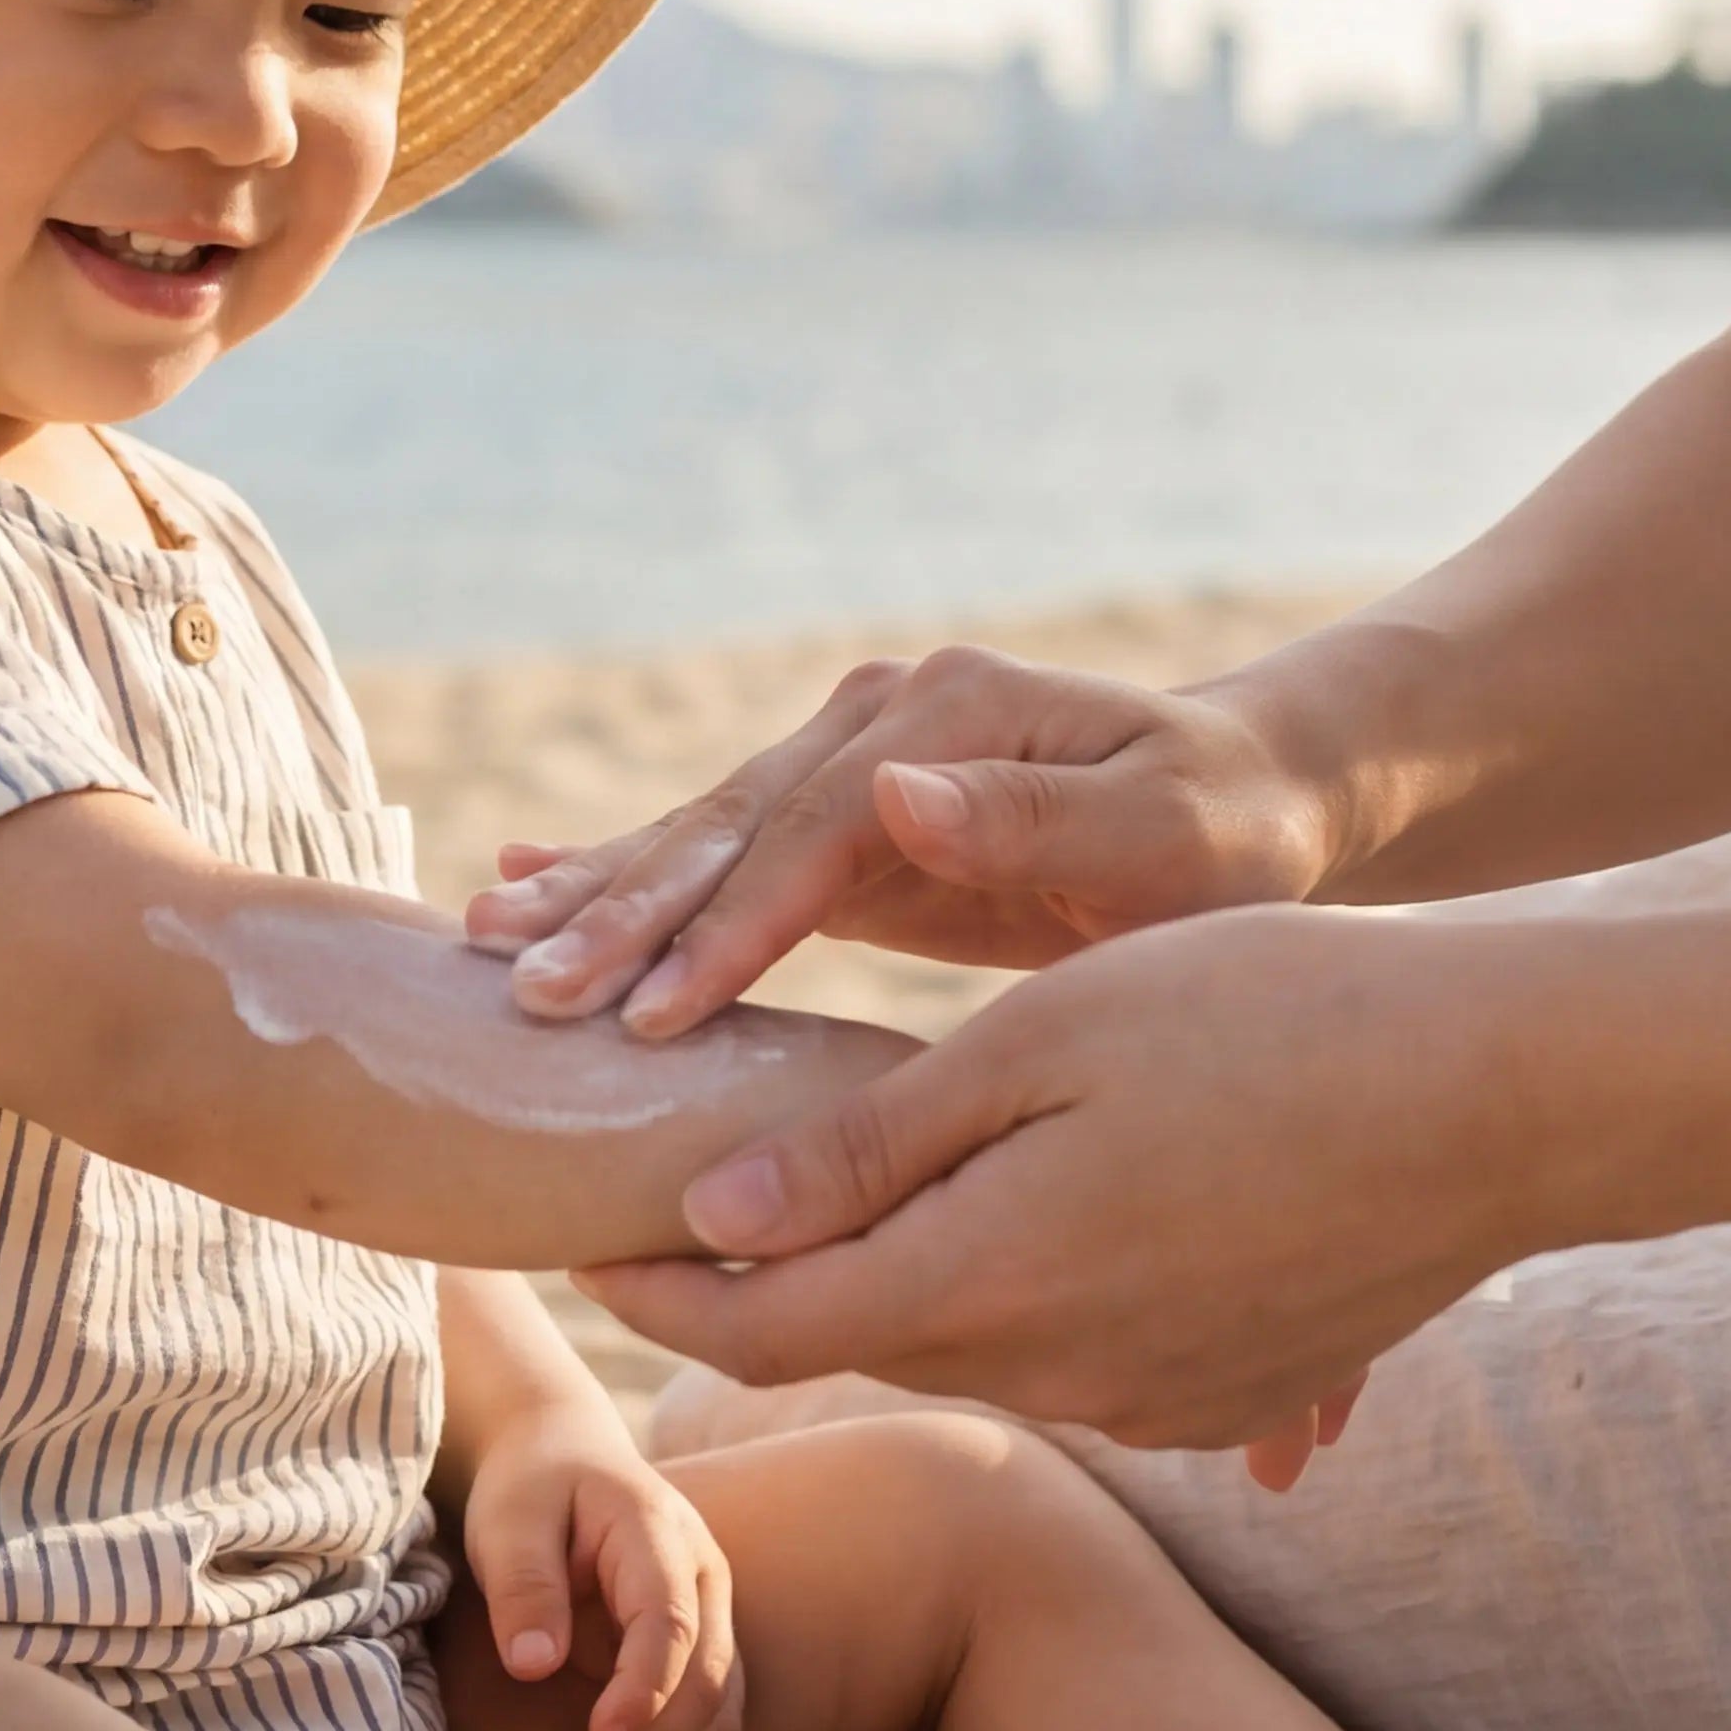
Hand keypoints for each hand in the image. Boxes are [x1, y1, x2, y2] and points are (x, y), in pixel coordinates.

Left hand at [461, 1410, 745, 1730]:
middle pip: (708, 1682)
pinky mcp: (701, 1653)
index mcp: (658, 1532)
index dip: (644, 1691)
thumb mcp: (508, 1519)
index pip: (671, 1623)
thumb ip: (523, 1584)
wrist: (563, 1456)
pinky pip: (714, 1727)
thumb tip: (535, 1664)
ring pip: (721, 1715)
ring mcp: (712, 1617)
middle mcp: (703, 1578)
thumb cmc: (532, 1486)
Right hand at [463, 646, 1343, 1036]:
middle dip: (624, 913)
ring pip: (703, 837)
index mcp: (949, 714)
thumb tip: (896, 793)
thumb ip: (1040, 823)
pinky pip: (721, 855)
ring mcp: (849, 757)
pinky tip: (526, 877)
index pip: (812, 831)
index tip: (655, 1016)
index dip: (729, 924)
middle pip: (731, 825)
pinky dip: (627, 875)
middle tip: (525, 993)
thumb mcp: (1171, 841)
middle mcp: (880, 720)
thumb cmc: (1228, 839)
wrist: (1250, 800)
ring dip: (596, 893)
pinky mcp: (837, 814)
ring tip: (481, 935)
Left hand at [574, 904, 1569, 1452]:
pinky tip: (1018, 1211)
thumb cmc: (1267, 1017)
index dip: (656, 1287)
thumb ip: (868, 1148)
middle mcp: (1058, 1375)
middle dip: (752, 1283)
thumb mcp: (1044, 1042)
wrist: (1505, 1096)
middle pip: (851, 1344)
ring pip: (960, 1347)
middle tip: (677, 1198)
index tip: (585, 1231)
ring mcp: (1150, 1402)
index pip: (761, 1325)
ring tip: (839, 1186)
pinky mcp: (1222, 1396)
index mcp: (989, 1282)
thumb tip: (712, 1215)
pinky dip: (1006, 1294)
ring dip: (885, 1281)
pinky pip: (1068, 1357)